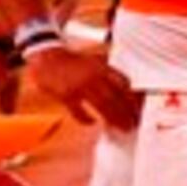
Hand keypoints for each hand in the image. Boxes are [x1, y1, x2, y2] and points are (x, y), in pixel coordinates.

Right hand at [24, 42, 143, 131]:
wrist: (48, 58)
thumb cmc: (74, 62)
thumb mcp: (95, 60)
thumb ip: (109, 72)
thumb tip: (128, 87)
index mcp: (102, 67)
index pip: (124, 83)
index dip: (133, 97)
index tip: (139, 108)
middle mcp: (93, 76)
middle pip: (115, 97)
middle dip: (127, 112)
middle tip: (134, 123)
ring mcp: (79, 86)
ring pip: (102, 105)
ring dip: (113, 118)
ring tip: (122, 127)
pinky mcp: (65, 95)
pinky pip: (78, 110)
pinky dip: (86, 118)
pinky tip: (92, 123)